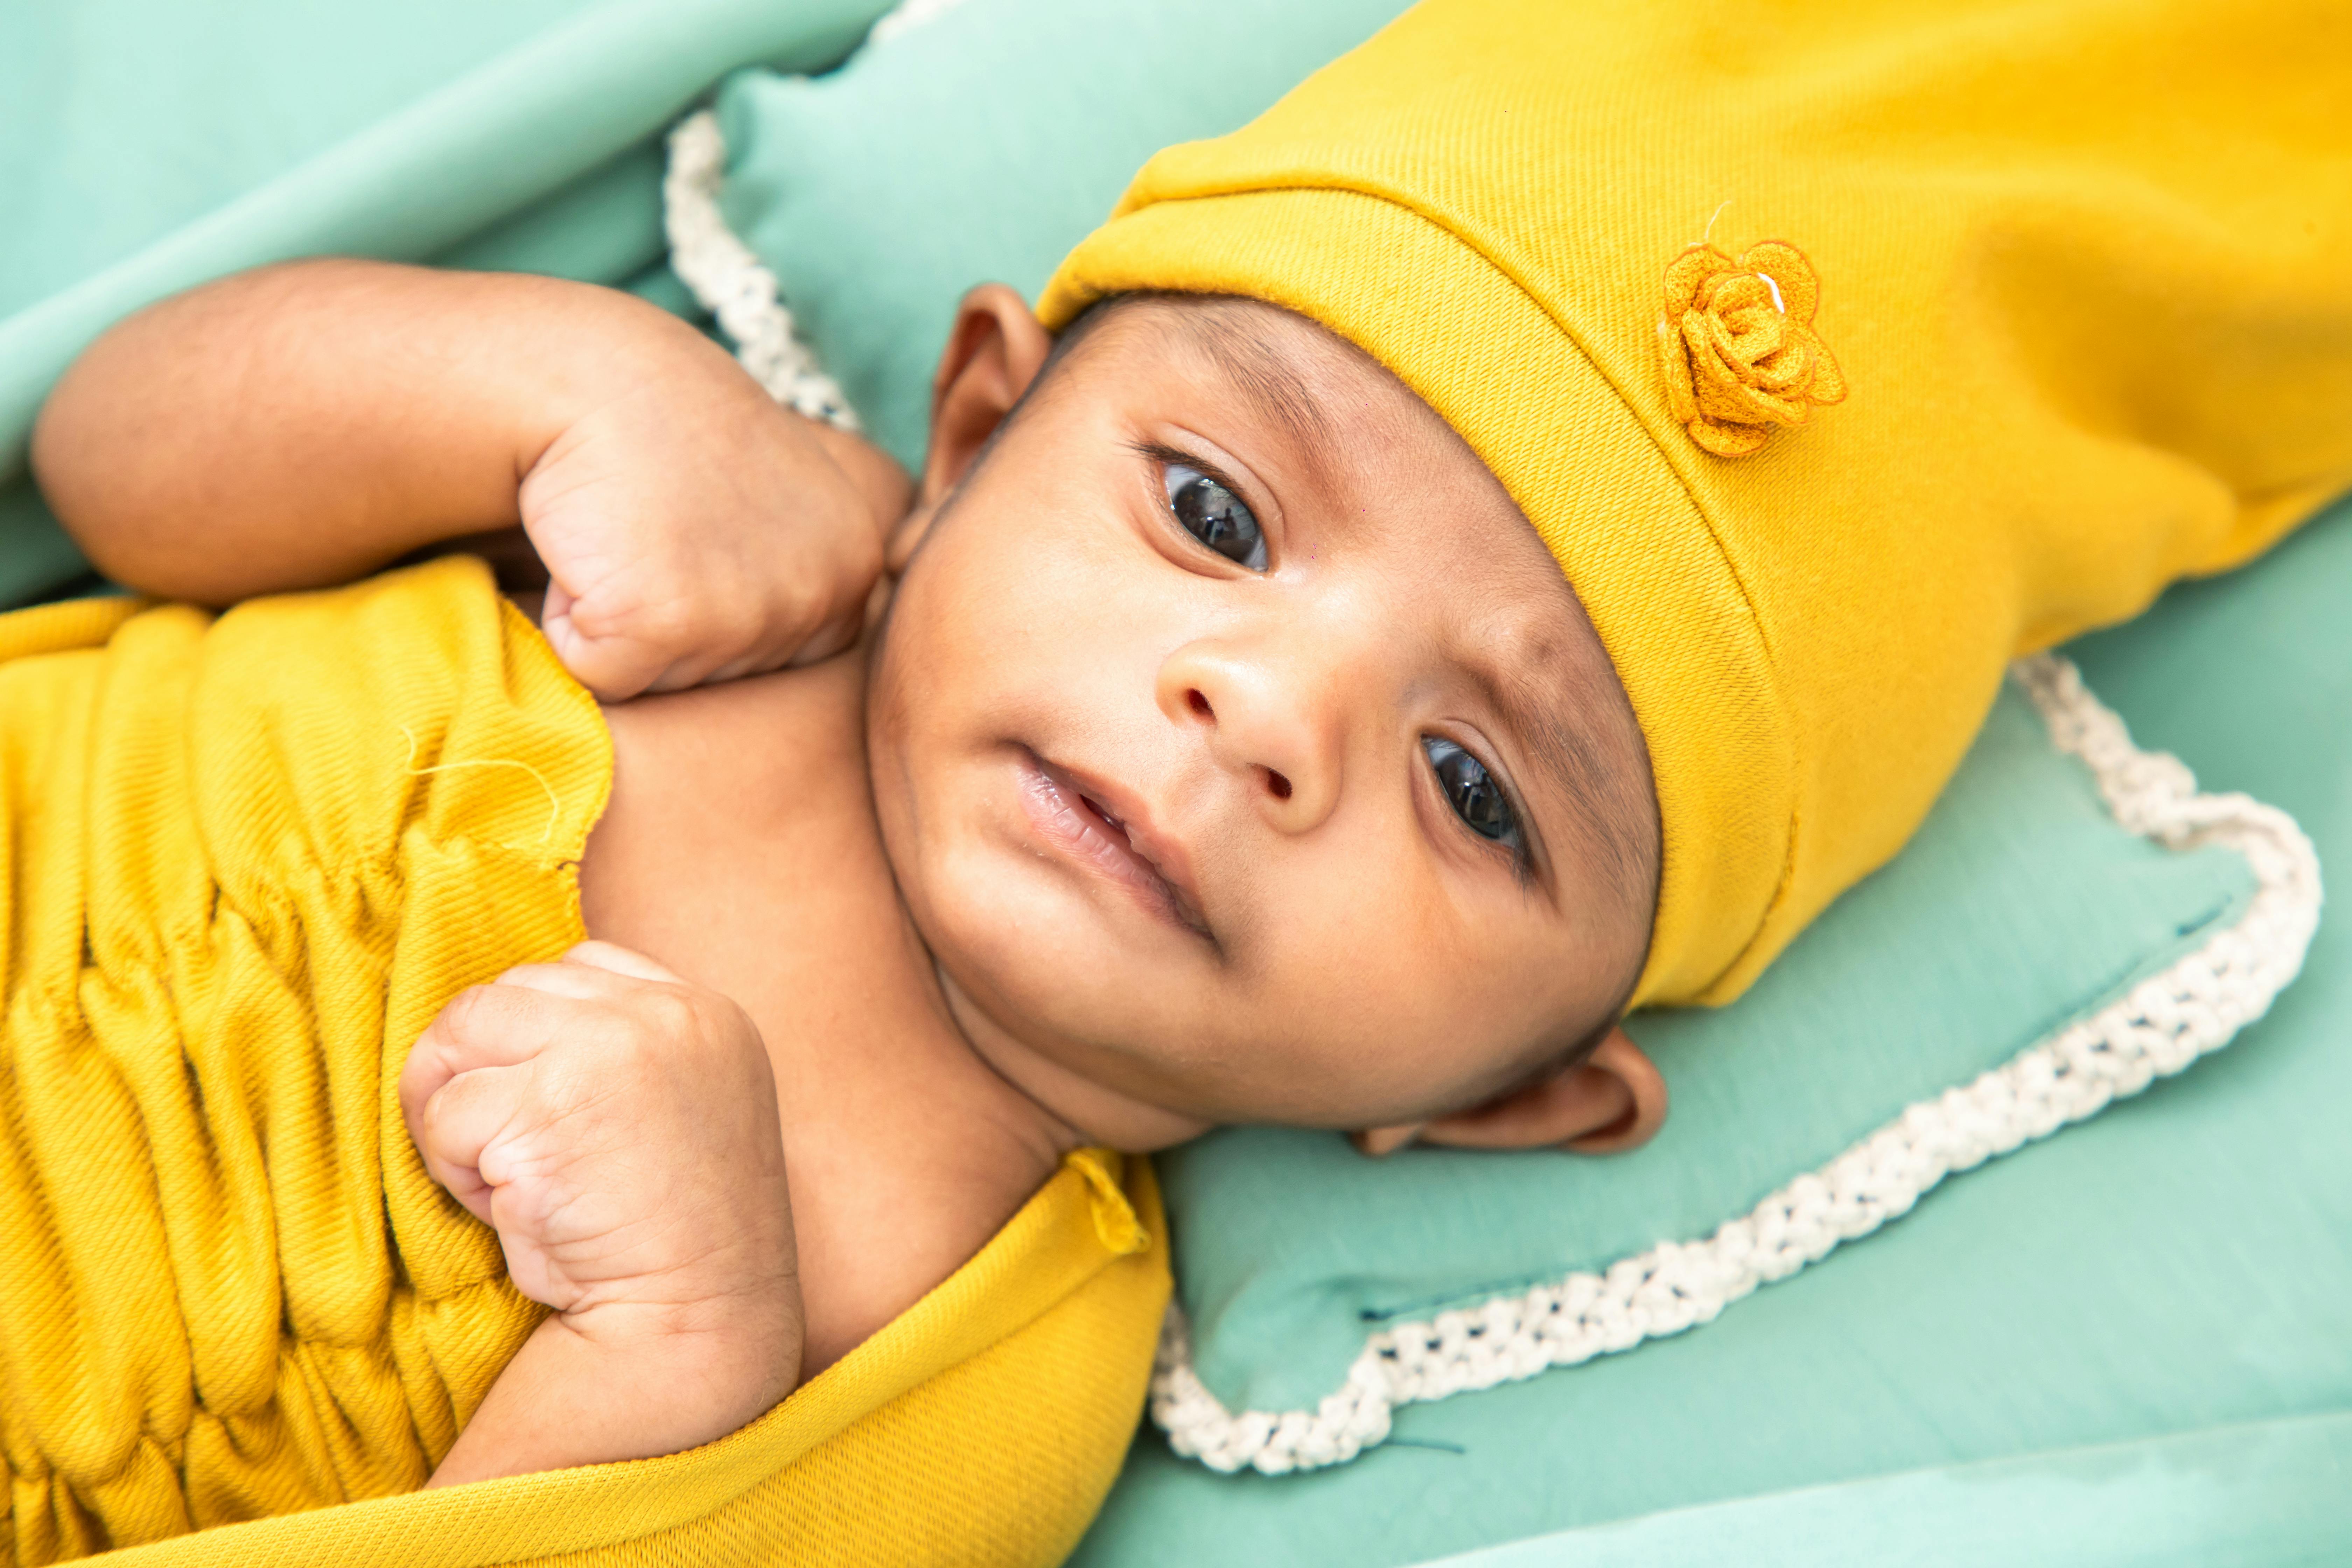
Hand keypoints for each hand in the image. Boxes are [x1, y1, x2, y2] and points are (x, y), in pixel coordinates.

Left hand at [400, 942, 799, 1471]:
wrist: (698, 1323)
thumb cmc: (673, 1234)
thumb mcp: (683, 1103)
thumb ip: (626, 1046)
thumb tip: (503, 1019)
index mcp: (708, 1012)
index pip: (579, 966)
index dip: (535, 1037)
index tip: (551, 1111)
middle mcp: (664, 1014)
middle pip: (504, 994)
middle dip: (480, 1072)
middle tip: (511, 1153)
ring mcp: (609, 1050)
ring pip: (461, 1038)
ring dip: (460, 1118)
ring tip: (515, 1181)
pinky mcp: (548, 1107)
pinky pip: (446, 1116)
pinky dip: (457, 1174)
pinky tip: (518, 1212)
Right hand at [522, 358, 892, 700]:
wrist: (596, 375)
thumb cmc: (674, 432)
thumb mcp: (782, 499)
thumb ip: (799, 570)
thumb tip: (782, 638)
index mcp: (855, 568)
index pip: (780, 658)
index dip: (714, 600)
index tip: (699, 527)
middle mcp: (820, 597)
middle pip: (720, 676)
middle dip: (669, 615)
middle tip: (655, 524)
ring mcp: (747, 615)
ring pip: (662, 679)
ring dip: (623, 616)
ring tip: (625, 531)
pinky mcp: (661, 624)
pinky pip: (601, 672)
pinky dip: (574, 620)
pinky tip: (592, 546)